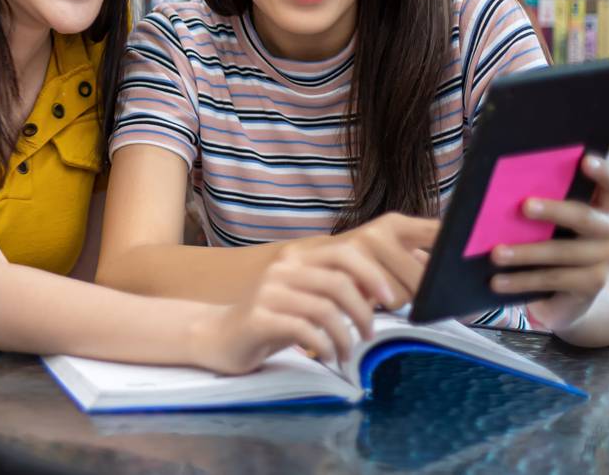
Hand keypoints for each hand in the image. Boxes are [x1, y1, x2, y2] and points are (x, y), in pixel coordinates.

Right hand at [192, 217, 435, 374]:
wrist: (218, 336)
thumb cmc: (271, 320)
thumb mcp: (306, 300)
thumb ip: (335, 290)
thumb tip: (381, 290)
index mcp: (297, 259)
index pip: (344, 252)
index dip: (373, 273)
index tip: (390, 299)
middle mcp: (282, 270)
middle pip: (338, 281)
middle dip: (364, 311)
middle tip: (369, 335)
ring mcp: (268, 293)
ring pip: (325, 308)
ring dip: (346, 336)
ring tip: (348, 353)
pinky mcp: (259, 318)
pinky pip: (304, 329)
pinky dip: (325, 346)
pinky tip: (328, 356)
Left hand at [491, 154, 608, 331]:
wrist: (573, 291)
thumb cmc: (556, 238)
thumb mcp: (553, 219)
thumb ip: (541, 200)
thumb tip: (497, 186)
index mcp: (604, 206)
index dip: (603, 172)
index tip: (584, 159)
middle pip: (585, 217)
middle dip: (553, 211)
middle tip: (523, 206)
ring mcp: (605, 261)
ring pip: (562, 252)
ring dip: (526, 253)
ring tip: (495, 254)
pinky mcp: (591, 287)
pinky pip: (553, 281)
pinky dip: (523, 281)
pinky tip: (498, 282)